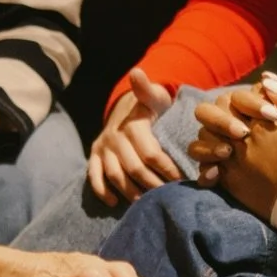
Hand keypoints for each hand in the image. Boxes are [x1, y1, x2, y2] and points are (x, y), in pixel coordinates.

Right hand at [87, 68, 179, 205]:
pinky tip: (114, 203)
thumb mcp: (155, 97)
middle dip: (153, 185)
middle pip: (134, 168)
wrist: (126, 109)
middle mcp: (114, 137)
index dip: (167, 169)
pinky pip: (94, 177)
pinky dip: (102, 191)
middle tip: (170, 197)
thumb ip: (149, 90)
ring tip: (148, 203)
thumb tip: (136, 73)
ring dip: (131, 192)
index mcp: (132, 124)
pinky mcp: (94, 156)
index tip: (182, 180)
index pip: (151, 153)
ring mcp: (103, 148)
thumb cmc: (151, 108)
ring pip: (115, 176)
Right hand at [190, 75, 276, 217]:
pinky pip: (201, 168)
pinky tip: (216, 175)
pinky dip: (205, 172)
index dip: (251, 103)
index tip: (273, 116)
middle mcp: (231, 126)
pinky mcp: (220, 171)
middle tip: (243, 133)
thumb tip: (266, 80)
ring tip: (227, 154)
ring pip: (200, 138)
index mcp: (250, 111)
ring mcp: (222, 148)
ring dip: (209, 144)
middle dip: (222, 120)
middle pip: (207, 112)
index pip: (236, 97)